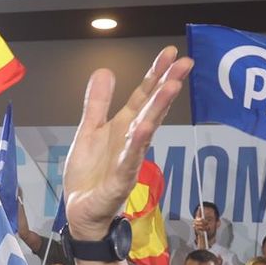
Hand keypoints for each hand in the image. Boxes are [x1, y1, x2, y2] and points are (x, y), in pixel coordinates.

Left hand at [62, 47, 191, 237]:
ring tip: (170, 86)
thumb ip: (97, 103)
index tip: (172, 53)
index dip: (156, 74)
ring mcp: (128, 161)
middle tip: (185, 63)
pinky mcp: (119, 182)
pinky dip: (135, 145)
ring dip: (158, 109)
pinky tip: (142, 128)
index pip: (143, 96)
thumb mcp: (89, 131)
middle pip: (151, 109)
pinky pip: (129, 161)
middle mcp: (130, 142)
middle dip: (167, 85)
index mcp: (123, 128)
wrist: (80, 212)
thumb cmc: (90, 176)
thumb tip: (105, 70)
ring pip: (146, 131)